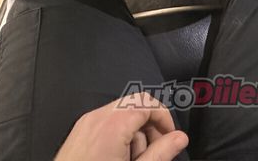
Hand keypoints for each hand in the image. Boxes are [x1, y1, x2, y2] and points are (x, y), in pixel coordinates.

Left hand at [54, 92, 188, 160]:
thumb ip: (161, 154)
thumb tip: (179, 139)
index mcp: (112, 124)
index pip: (147, 103)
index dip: (164, 119)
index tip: (170, 138)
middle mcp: (97, 118)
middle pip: (134, 107)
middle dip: (149, 129)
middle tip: (154, 153)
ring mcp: (85, 125)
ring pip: (121, 117)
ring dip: (134, 136)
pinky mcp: (79, 134)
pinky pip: (107, 125)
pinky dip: (119, 138)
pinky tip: (118, 160)